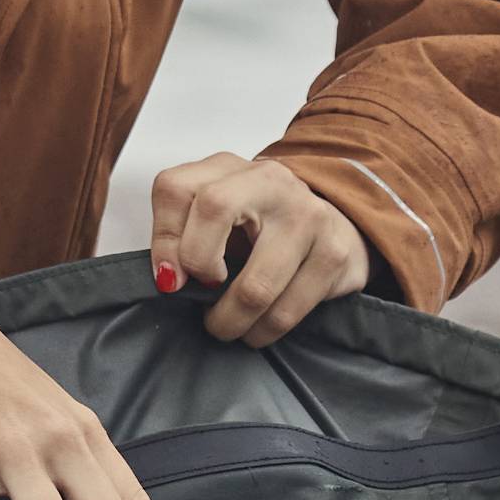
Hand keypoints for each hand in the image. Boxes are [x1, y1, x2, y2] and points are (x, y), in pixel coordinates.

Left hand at [150, 152, 371, 344]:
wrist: (336, 229)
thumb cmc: (263, 228)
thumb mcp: (219, 219)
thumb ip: (184, 235)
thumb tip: (170, 279)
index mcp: (229, 168)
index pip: (176, 188)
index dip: (163, 239)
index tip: (169, 277)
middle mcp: (270, 181)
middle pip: (214, 207)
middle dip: (198, 267)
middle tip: (201, 296)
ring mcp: (307, 215)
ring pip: (254, 285)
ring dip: (230, 321)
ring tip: (226, 324)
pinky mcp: (333, 255)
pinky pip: (284, 311)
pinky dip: (262, 331)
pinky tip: (258, 327)